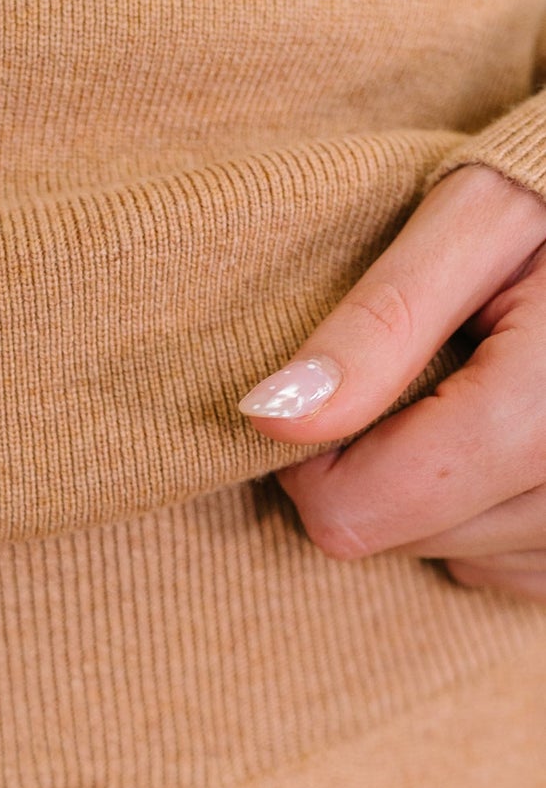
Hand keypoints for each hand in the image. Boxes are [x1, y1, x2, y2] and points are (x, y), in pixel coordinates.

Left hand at [239, 163, 545, 593]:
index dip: (313, 456)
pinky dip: (486, 511)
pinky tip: (514, 434)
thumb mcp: (476, 218)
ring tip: (484, 387)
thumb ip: (379, 320)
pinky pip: (499, 569)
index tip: (332, 388)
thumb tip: (273, 416)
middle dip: (382, 460)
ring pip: (447, 557)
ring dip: (434, 488)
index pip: (360, 510)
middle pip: (397, 537)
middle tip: (428, 367)